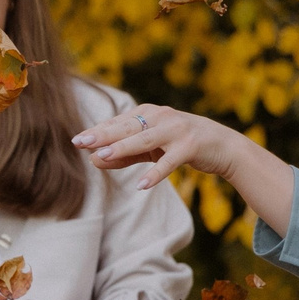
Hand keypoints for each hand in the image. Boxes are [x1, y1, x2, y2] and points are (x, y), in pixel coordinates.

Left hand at [73, 104, 244, 190]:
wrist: (223, 145)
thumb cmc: (181, 144)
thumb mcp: (151, 148)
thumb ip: (124, 154)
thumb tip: (94, 160)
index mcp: (148, 113)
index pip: (118, 122)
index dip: (97, 131)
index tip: (76, 140)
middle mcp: (161, 117)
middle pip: (127, 127)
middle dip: (103, 135)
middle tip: (80, 142)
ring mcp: (176, 131)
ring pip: (144, 140)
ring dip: (122, 148)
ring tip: (102, 157)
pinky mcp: (190, 147)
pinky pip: (170, 162)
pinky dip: (156, 173)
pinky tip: (142, 185)